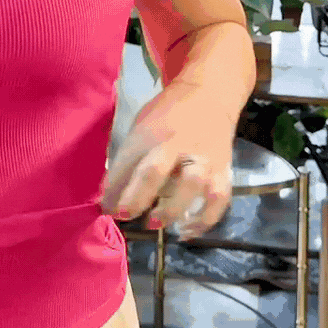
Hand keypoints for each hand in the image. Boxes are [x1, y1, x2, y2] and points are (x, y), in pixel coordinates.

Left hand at [100, 88, 232, 238]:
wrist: (209, 95)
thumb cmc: (167, 114)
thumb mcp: (141, 127)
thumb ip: (127, 159)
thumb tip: (108, 197)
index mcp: (151, 132)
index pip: (127, 161)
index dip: (114, 187)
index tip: (105, 208)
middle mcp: (177, 145)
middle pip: (156, 170)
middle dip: (137, 195)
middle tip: (123, 214)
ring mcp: (202, 159)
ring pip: (191, 185)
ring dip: (171, 208)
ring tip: (154, 223)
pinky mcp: (223, 171)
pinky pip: (218, 199)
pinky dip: (205, 219)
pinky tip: (187, 232)